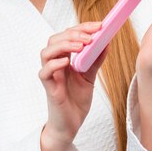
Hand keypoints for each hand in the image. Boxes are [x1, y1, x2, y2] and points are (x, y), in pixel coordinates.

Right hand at [39, 22, 105, 146]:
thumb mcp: (90, 76)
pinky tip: (67, 61)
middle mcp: (55, 64)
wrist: (71, 125)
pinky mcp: (48, 88)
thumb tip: (107, 42)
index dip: (82, 27)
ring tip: (80, 45)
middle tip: (90, 36)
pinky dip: (54, 64)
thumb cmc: (76, 101)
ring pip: (46, 52)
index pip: (68, 35)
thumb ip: (95, 59)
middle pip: (55, 39)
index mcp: (65, 58)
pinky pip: (44, 72)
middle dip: (73, 33)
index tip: (99, 25)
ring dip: (64, 45)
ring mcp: (50, 75)